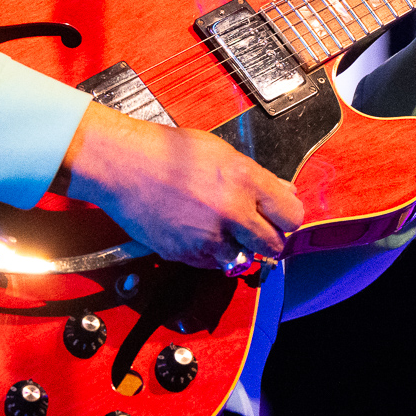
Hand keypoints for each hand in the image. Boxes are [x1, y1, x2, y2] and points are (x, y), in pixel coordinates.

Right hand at [52, 100, 304, 268]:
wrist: (123, 164)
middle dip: (270, 240)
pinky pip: (212, 264)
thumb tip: (282, 190)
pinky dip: (211, 254)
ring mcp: (208, 235)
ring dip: (239, 249)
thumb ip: (256, 176)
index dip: (288, 218)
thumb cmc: (166, 151)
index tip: (282, 219)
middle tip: (260, 232)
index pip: (291, 216)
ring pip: (243, 259)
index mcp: (245, 179)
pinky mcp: (185, 253)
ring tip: (224, 231)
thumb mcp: (220, 151)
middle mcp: (231, 210)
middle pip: (273, 245)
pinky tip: (200, 233)